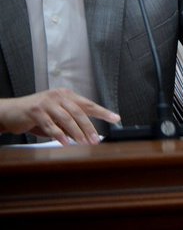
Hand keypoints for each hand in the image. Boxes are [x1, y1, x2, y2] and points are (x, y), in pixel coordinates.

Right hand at [0, 89, 119, 144]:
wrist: (11, 112)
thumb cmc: (36, 115)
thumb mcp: (56, 117)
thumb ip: (70, 123)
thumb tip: (87, 135)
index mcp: (67, 95)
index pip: (88, 104)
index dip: (103, 112)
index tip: (116, 118)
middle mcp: (58, 96)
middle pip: (79, 112)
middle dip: (89, 127)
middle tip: (96, 139)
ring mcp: (47, 102)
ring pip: (66, 118)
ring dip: (76, 132)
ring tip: (83, 142)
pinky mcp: (35, 110)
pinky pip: (50, 125)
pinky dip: (59, 135)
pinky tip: (64, 142)